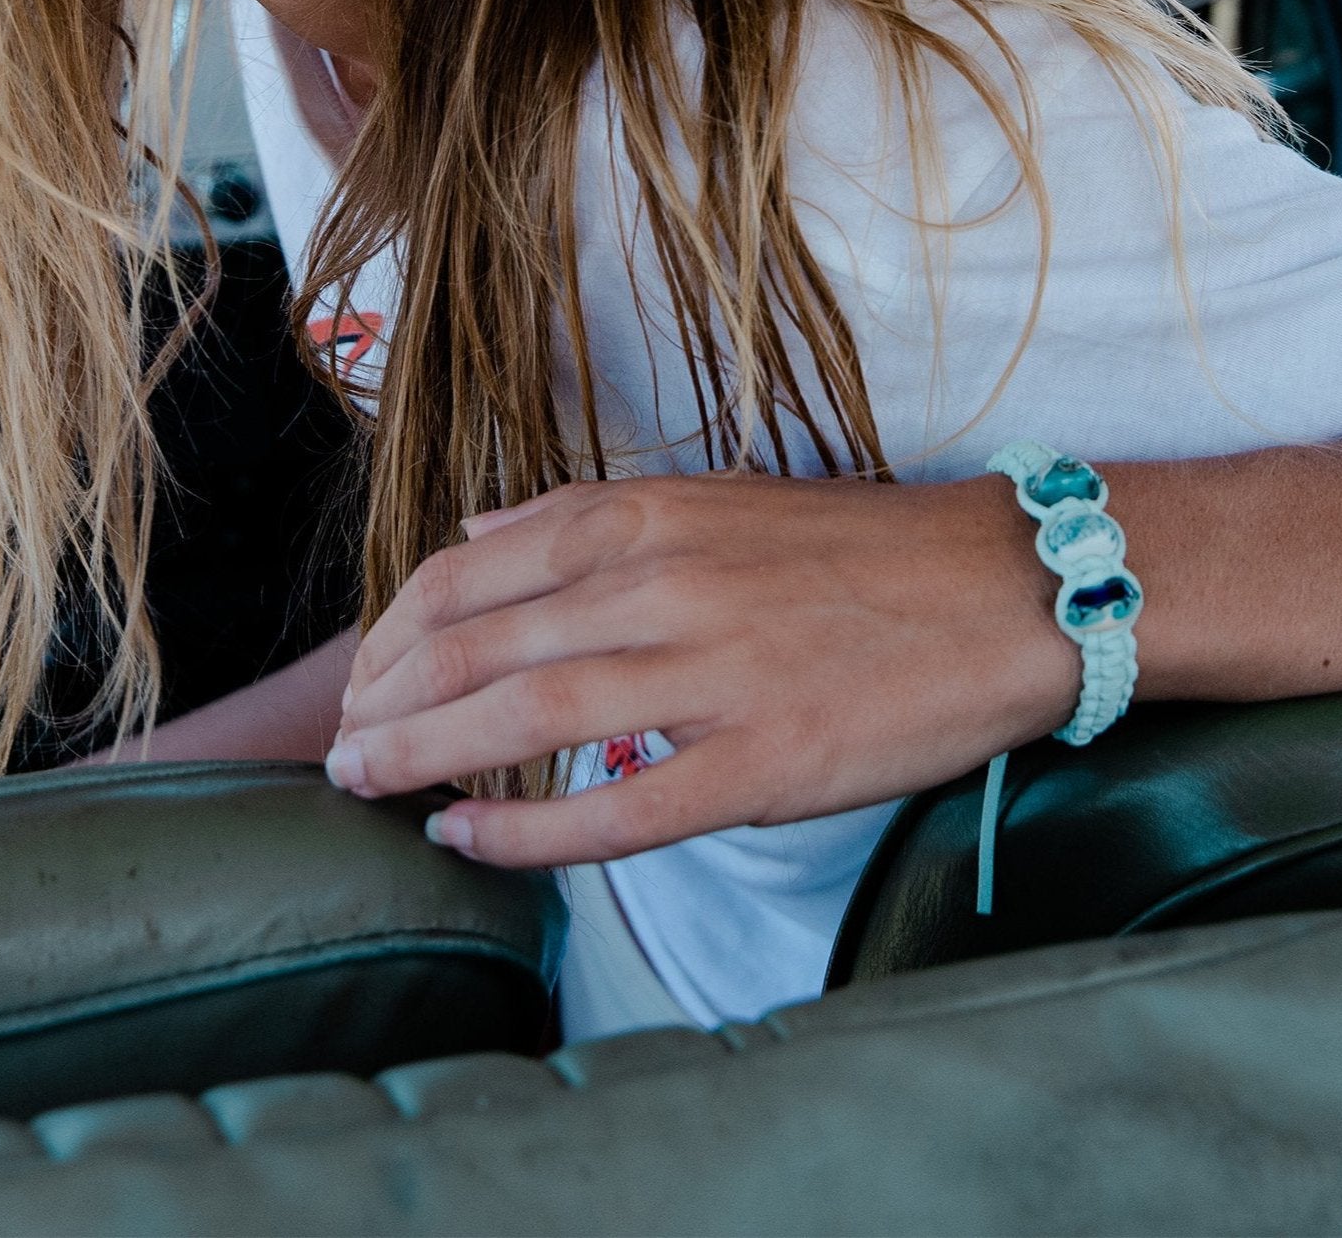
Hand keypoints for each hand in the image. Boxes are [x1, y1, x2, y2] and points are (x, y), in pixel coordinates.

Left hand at [325, 473, 1077, 865]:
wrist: (1001, 590)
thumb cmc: (860, 550)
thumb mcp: (719, 498)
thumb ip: (592, 517)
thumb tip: (479, 534)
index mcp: (649, 517)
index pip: (468, 574)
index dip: (393, 633)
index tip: (364, 678)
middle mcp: (663, 584)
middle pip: (472, 647)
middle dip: (383, 704)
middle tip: (340, 749)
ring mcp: (709, 676)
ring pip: (521, 721)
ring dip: (421, 760)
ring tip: (367, 788)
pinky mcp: (758, 764)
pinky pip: (613, 812)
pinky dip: (522, 835)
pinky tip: (466, 844)